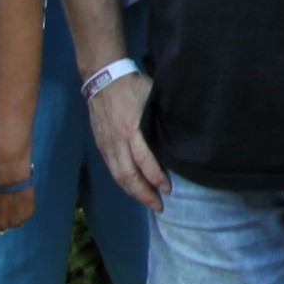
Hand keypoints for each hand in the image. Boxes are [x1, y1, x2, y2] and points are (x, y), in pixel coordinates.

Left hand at [0, 154, 40, 237]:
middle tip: (1, 205)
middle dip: (0, 219)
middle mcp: (1, 225)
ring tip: (12, 200)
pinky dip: (23, 207)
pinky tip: (21, 196)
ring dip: (13, 214)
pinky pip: (25, 214)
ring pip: (15, 222)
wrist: (7, 174)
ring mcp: (17, 221)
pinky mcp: (28, 214)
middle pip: (0, 227)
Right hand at [85, 71, 168, 209]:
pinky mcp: (101, 145)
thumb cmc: (132, 85)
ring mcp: (107, 144)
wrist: (102, 78)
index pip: (144, 160)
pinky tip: (134, 189)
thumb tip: (182, 134)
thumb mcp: (152, 96)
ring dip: (133, 192)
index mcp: (131, 128)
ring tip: (148, 202)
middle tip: (159, 205)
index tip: (168, 188)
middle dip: (144, 193)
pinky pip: (112, 169)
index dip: (156, 177)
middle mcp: (117, 140)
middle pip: (128, 175)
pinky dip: (123, 182)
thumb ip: (162, 117)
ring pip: (118, 176)